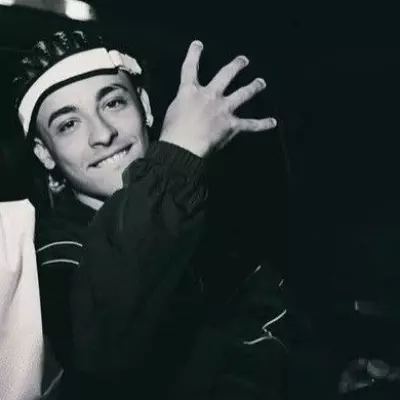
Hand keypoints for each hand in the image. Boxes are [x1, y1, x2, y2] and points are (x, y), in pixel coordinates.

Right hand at [159, 40, 276, 156]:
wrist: (183, 146)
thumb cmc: (172, 132)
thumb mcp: (172, 112)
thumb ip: (183, 105)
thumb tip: (188, 108)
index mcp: (189, 91)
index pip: (190, 68)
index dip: (194, 55)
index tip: (198, 44)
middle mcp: (209, 95)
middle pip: (225, 75)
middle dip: (236, 66)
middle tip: (244, 60)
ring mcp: (223, 109)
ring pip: (242, 94)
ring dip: (253, 87)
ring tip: (261, 83)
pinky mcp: (231, 124)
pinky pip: (250, 124)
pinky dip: (262, 124)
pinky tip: (273, 122)